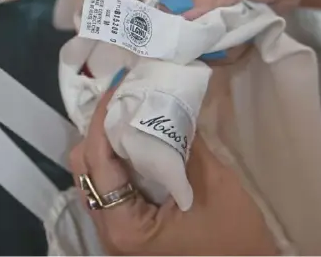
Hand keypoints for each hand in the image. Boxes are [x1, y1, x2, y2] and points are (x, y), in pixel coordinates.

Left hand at [68, 71, 278, 255]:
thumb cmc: (234, 233)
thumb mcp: (209, 181)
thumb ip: (178, 140)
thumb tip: (160, 98)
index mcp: (124, 227)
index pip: (97, 162)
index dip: (103, 119)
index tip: (117, 87)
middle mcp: (108, 231)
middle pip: (86, 168)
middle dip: (101, 129)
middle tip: (124, 98)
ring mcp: (115, 231)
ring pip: (94, 175)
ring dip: (108, 143)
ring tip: (129, 113)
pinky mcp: (126, 227)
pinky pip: (110, 186)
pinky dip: (118, 160)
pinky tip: (136, 139)